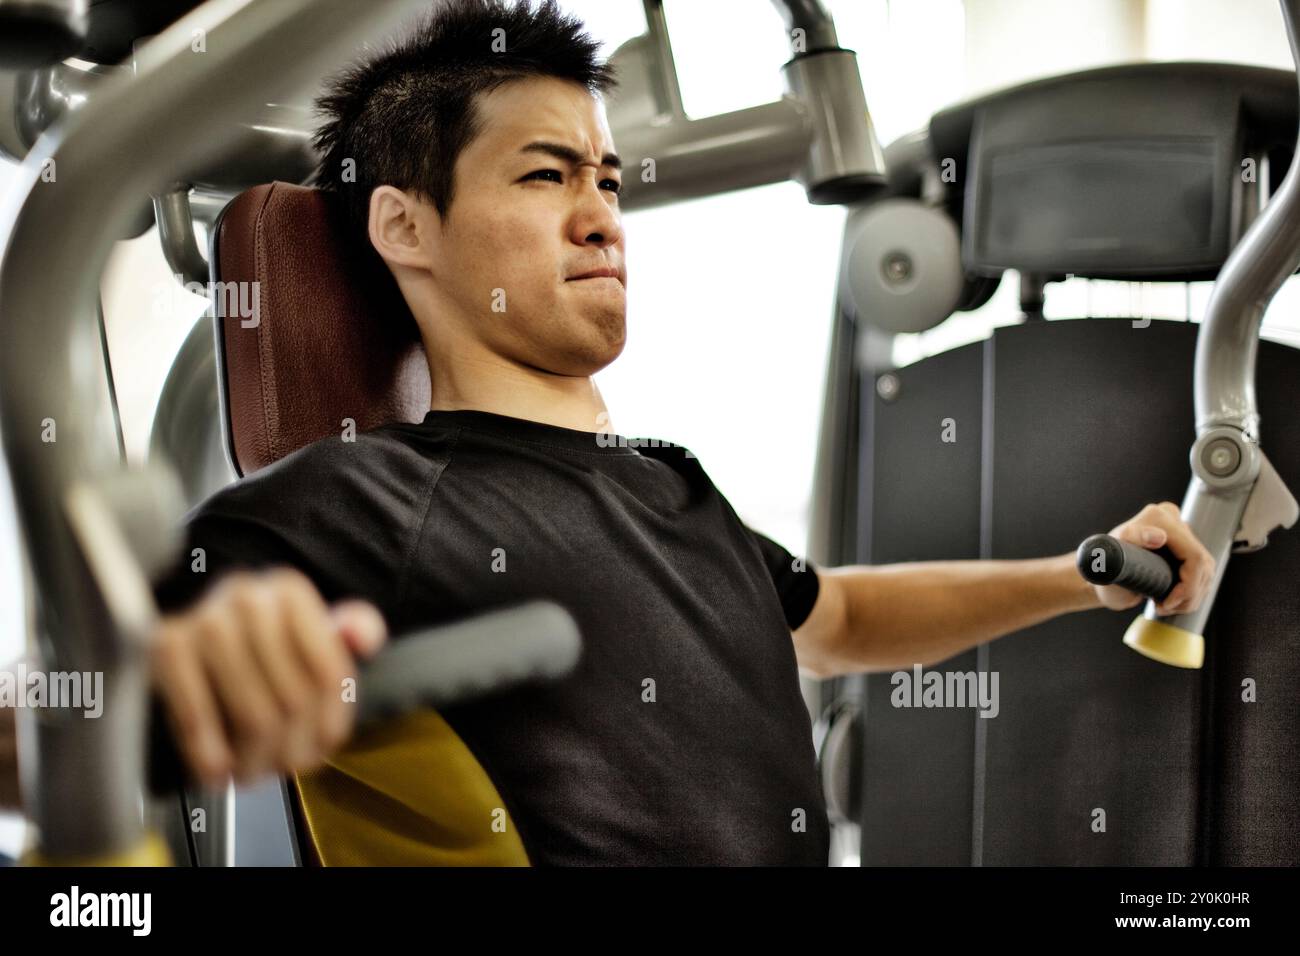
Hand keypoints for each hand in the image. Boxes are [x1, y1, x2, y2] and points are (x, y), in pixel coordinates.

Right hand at [150, 567, 386, 788]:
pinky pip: (197, 717)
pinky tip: (216, 772)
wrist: (181, 644)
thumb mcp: (310, 632)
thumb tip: (364, 639)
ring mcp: (204, 619)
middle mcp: (249, 596)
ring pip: (253, 715)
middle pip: (293, 699)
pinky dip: (209, 753)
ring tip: (253, 773)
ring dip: (255, 759)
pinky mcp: (164, 647)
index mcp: (291, 591)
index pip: (330, 673)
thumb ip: (352, 630)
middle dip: (292, 748)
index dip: (330, 723)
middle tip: (282, 768)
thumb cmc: (256, 646)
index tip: (320, 750)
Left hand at [1094, 501, 1215, 614]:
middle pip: (1203, 566)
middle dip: (1190, 595)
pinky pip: (1202, 573)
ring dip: (1191, 597)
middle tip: (1166, 608)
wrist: (1099, 571)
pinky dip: (1192, 593)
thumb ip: (1130, 541)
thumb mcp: (1111, 554)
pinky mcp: (1184, 547)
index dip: (1188, 586)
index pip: (1194, 557)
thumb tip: (1160, 537)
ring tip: (1166, 607)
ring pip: (1206, 572)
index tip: (1167, 603)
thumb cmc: (1101, 566)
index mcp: (1159, 518)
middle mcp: (1172, 520)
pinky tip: (1173, 602)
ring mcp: (1180, 533)